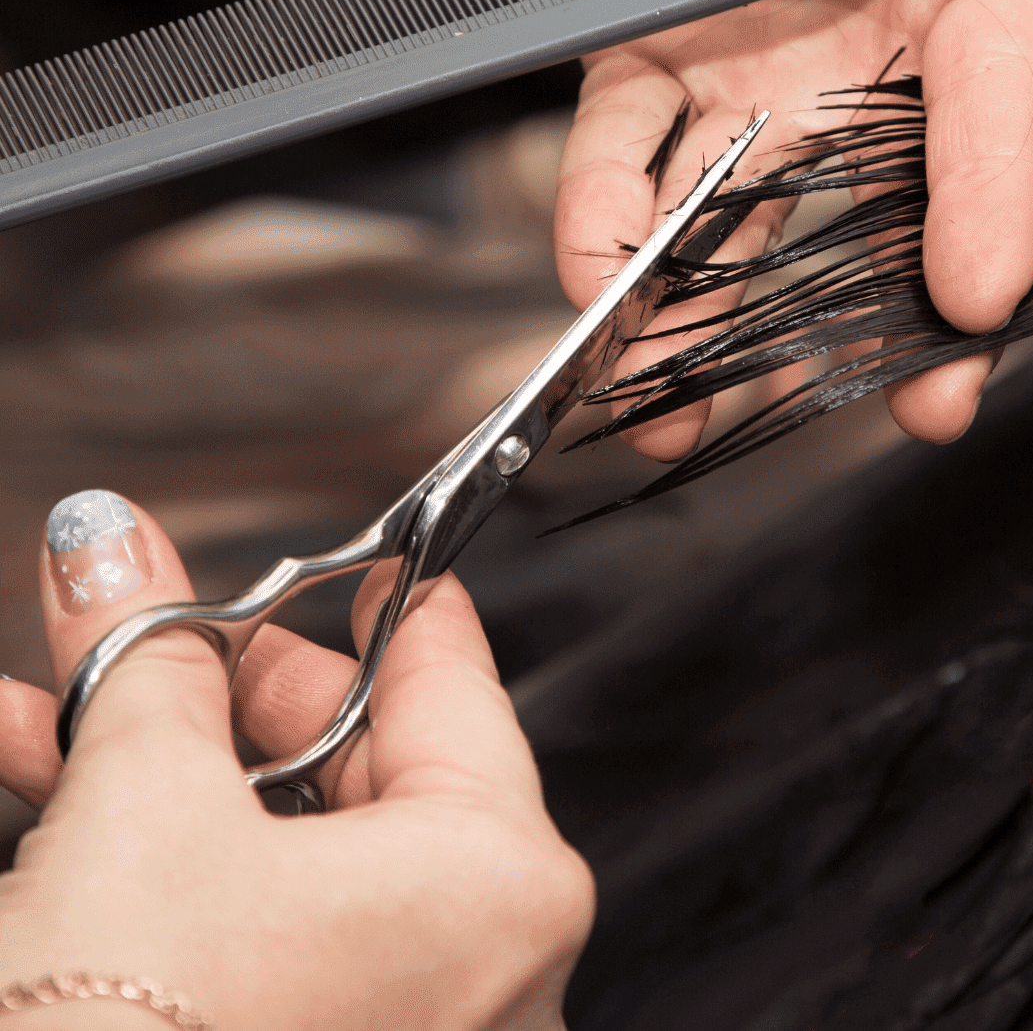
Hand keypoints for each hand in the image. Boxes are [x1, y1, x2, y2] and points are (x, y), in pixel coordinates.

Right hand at [0, 492, 592, 1030]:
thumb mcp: (135, 808)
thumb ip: (146, 660)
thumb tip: (113, 546)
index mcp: (500, 878)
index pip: (451, 678)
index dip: (388, 601)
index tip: (361, 556)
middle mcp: (485, 967)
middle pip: (360, 762)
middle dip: (225, 694)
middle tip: (151, 634)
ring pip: (288, 850)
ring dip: (165, 777)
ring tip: (55, 714)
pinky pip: (267, 936)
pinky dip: (170, 870)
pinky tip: (51, 805)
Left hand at [505, 0, 1032, 457]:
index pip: (1001, 96)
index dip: (1000, 195)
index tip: (986, 291)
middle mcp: (872, 39)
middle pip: (893, 196)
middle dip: (900, 310)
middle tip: (911, 405)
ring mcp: (756, 60)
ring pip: (752, 211)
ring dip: (724, 313)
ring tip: (696, 401)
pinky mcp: (646, 52)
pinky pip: (623, 157)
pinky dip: (605, 223)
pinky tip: (600, 289)